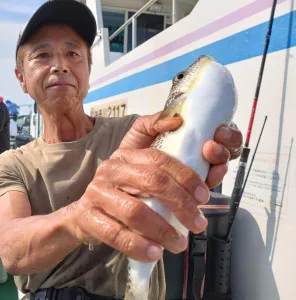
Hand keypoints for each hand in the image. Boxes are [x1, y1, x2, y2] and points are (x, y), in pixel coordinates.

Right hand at [69, 121, 209, 261]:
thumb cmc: (120, 195)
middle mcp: (111, 169)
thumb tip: (194, 145)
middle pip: (152, 181)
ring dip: (162, 230)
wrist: (82, 215)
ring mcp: (97, 192)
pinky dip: (138, 246)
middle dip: (181, 204)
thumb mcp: (138, 174)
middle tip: (198, 223)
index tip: (203, 196)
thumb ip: (165, 165)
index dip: (186, 176)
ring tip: (179, 244)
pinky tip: (154, 253)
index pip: (159, 159)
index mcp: (126, 155)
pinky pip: (115, 234)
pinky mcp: (86, 216)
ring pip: (135, 210)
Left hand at [120, 112, 242, 187]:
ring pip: (220, 168)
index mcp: (193, 137)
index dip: (227, 131)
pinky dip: (209, 182)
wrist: (121, 172)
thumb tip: (175, 118)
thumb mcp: (142, 128)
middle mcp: (199, 155)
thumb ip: (156, 120)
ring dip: (219, 164)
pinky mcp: (190, 191)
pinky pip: (207, 188)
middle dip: (225, 146)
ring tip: (207, 158)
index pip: (219, 131)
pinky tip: (203, 180)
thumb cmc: (135, 149)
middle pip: (226, 150)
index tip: (219, 129)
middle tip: (211, 146)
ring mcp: (197, 173)